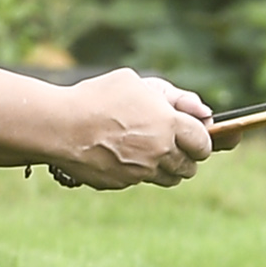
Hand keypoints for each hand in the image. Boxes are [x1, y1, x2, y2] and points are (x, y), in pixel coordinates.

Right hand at [45, 70, 216, 189]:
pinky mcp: (122, 183)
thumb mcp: (136, 83)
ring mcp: (142, 172)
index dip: (202, 141)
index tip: (194, 137)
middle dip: (186, 156)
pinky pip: (140, 181)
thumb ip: (174, 96)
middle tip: (172, 144)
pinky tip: (120, 156)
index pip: (204, 143)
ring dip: (166, 168)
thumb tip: (206, 113)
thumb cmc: (98, 97)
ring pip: (169, 178)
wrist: (59, 125)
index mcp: (169, 124)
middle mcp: (160, 152)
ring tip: (149, 151)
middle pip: (190, 166)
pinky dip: (137, 172)